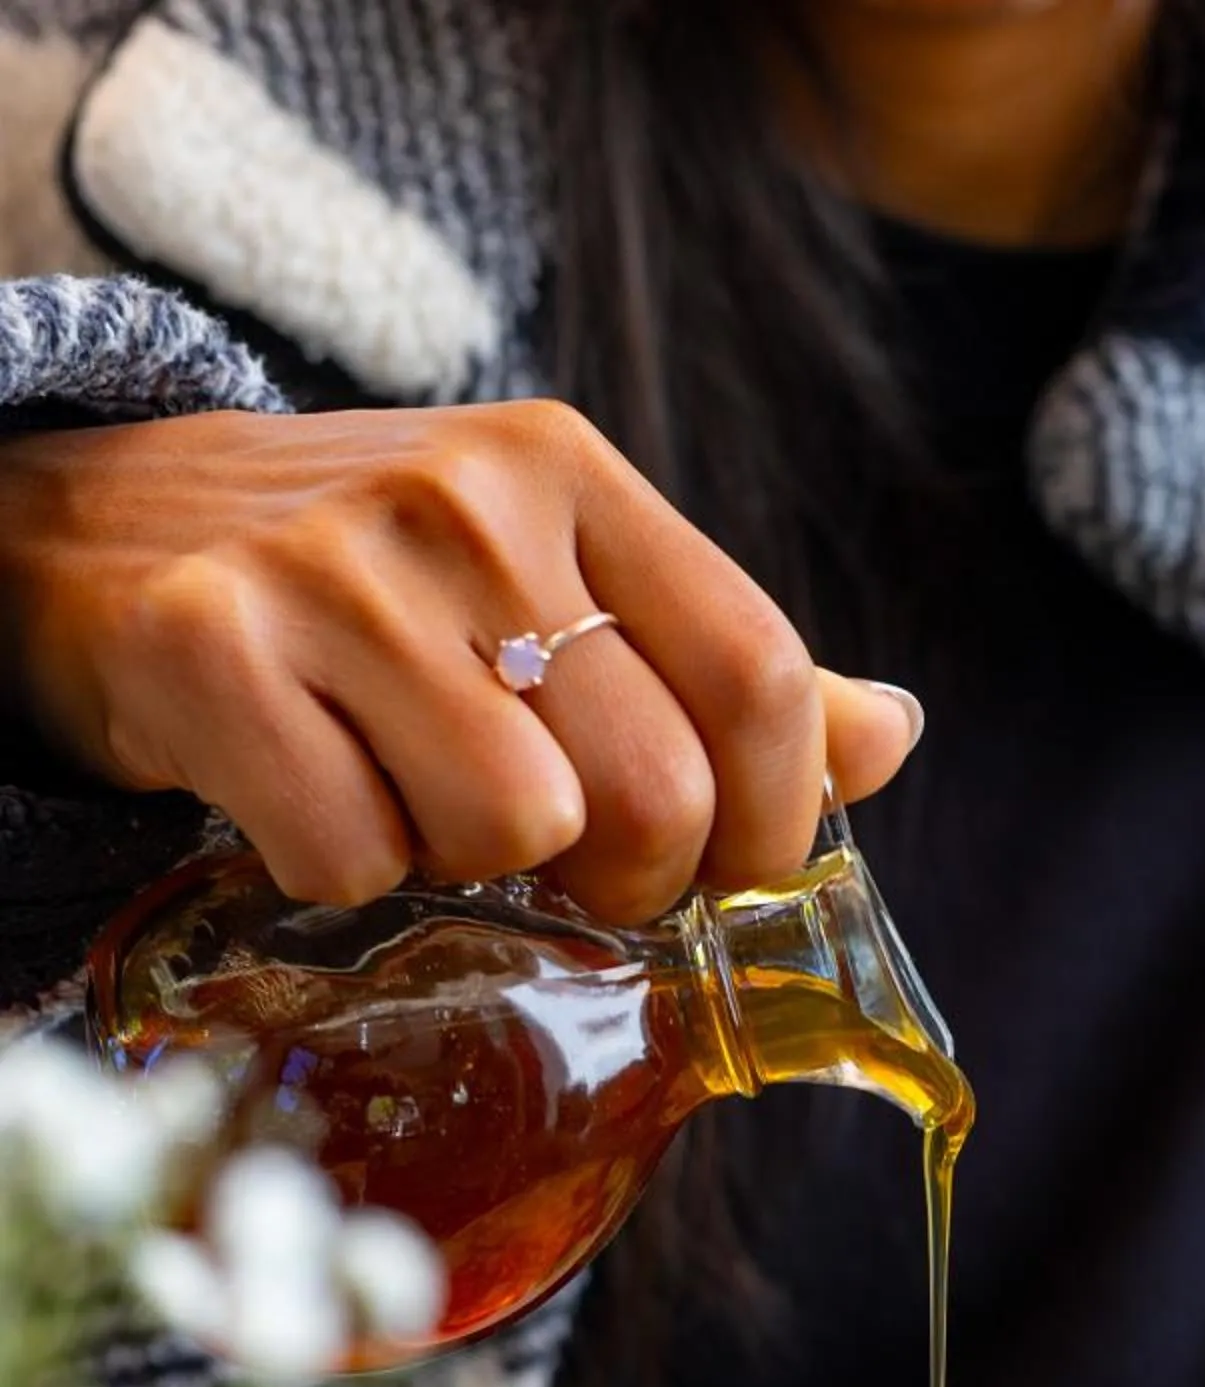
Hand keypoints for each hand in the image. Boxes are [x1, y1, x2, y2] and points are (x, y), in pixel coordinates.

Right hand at [0, 403, 921, 923]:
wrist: (99, 532)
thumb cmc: (365, 588)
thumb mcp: (549, 583)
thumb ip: (714, 671)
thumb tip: (892, 737)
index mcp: (569, 474)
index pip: (760, 675)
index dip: (773, 823)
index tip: (725, 872)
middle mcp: (465, 501)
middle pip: (651, 792)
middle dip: (623, 881)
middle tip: (555, 864)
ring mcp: (334, 568)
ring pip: (509, 833)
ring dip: (466, 870)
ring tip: (409, 801)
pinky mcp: (211, 648)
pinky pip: (351, 859)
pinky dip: (336, 874)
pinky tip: (306, 800)